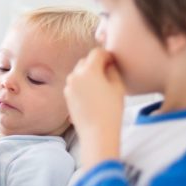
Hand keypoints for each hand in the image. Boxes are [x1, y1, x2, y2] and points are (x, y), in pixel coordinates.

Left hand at [64, 48, 125, 168]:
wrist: (97, 133)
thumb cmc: (111, 110)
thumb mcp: (118, 86)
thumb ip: (112, 69)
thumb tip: (108, 63)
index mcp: (88, 70)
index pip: (97, 53)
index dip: (107, 55)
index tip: (113, 61)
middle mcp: (75, 75)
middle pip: (86, 61)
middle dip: (96, 63)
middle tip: (108, 72)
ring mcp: (69, 86)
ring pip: (79, 72)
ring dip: (89, 73)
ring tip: (101, 84)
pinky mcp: (67, 96)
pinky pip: (75, 83)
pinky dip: (83, 84)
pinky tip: (93, 94)